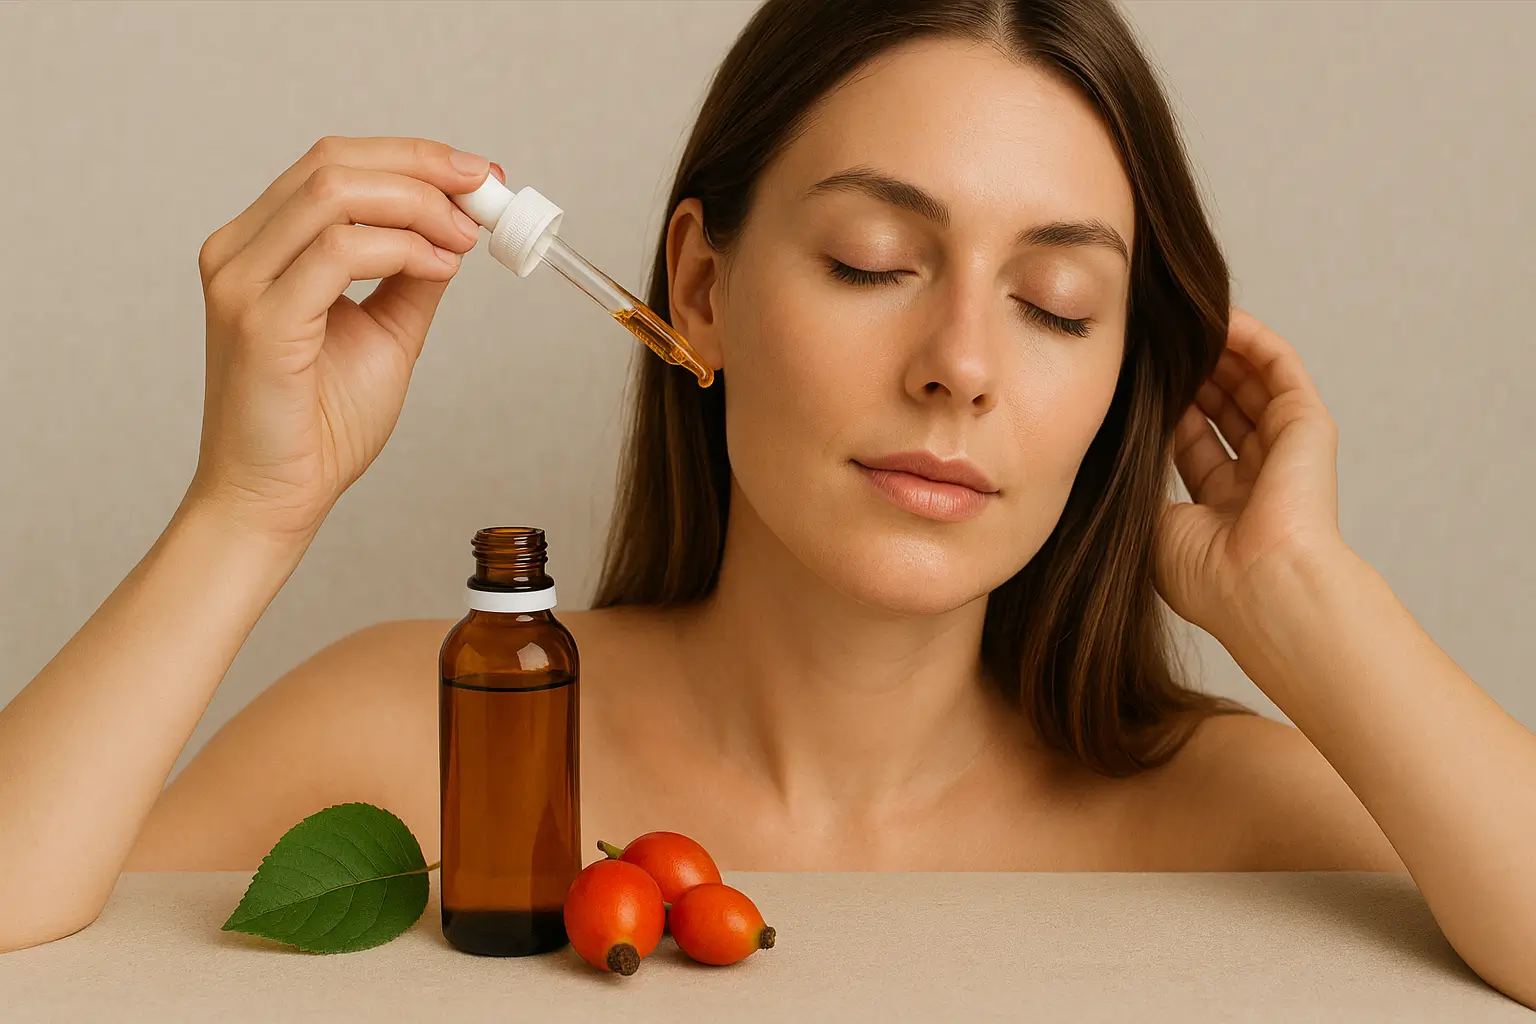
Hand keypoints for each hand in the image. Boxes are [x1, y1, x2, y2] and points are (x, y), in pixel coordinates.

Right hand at [186, 136, 504, 541]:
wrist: (276, 499)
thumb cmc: (319, 426)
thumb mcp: (385, 334)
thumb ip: (410, 278)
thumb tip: (454, 231)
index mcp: (259, 246)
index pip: (334, 165)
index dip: (413, 158)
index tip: (480, 176)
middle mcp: (239, 251)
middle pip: (334, 162)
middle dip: (423, 167)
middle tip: (486, 192)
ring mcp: (241, 281)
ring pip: (335, 192)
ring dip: (418, 205)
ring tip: (465, 238)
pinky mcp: (260, 320)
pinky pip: (339, 251)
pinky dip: (403, 248)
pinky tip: (440, 268)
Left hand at [1155, 307, 1350, 636]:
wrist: (1262, 589)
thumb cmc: (1207, 577)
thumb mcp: (1155, 524)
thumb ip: (1145, 478)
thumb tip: (1120, 437)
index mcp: (1224, 508)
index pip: (1191, 441)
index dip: (1164, 408)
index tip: (1129, 378)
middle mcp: (1259, 477)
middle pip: (1221, 406)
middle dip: (1188, 372)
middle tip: (1152, 340)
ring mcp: (1287, 449)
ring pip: (1249, 380)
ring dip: (1216, 349)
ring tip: (1179, 318)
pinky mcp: (1308, 424)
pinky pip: (1277, 365)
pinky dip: (1249, 337)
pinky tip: (1216, 315)